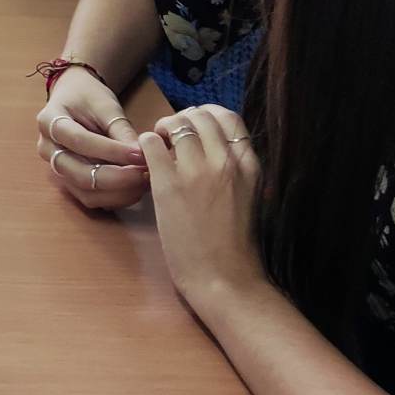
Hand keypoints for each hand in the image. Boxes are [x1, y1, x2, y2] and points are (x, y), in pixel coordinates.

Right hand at [34, 67, 147, 210]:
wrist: (72, 98)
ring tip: (144, 181)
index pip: (80, 141)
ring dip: (118, 192)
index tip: (140, 155)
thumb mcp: (106, 105)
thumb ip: (121, 130)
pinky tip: (134, 188)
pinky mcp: (68, 182)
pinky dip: (115, 198)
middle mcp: (47, 149)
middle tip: (146, 172)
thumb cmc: (88, 97)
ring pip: (85, 192)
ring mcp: (55, 168)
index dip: (111, 151)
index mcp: (49, 121)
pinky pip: (90, 198)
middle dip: (116, 178)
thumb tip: (143, 156)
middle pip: (79, 173)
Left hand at [139, 105, 265, 314]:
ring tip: (159, 147)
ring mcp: (197, 171)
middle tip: (172, 136)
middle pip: (200, 114)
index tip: (196, 130)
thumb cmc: (237, 246)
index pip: (228, 117)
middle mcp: (225, 162)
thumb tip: (212, 148)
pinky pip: (150, 142)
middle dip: (183, 119)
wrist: (226, 280)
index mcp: (249, 165)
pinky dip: (146, 144)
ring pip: (176, 122)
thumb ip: (235, 170)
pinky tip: (147, 161)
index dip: (207, 116)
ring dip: (163, 129)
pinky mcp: (168, 184)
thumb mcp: (248, 196)